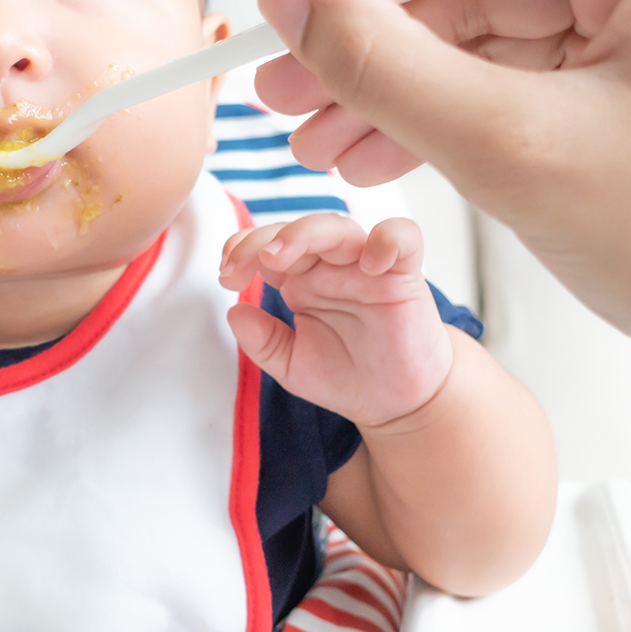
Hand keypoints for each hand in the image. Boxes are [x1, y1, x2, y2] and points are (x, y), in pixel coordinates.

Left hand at [219, 215, 449, 428]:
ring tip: (280, 257)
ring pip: (339, 227)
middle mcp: (331, 267)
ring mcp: (367, 267)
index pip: (268, 247)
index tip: (226, 275)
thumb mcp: (291, 366)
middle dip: (264, 240)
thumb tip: (233, 311)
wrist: (394, 403)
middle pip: (297, 231)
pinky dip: (388, 239)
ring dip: (306, 233)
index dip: (243, 250)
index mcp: (301, 280)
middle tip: (241, 265)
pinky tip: (369, 262)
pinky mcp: (404, 276)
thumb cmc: (346, 376)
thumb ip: (262, 342)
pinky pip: (403, 238)